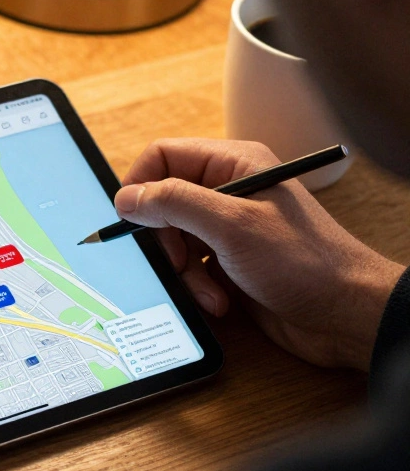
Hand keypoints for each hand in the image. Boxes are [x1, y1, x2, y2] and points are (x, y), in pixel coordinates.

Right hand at [114, 138, 402, 370]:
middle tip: (177, 262)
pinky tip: (220, 299)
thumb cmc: (304, 262)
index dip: (141, 185)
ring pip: (172, 239)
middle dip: (163, 238)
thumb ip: (175, 203)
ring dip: (182, 270)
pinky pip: (190, 267)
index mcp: (234, 164)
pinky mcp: (228, 261)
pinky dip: (197, 286)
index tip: (134, 219)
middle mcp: (228, 191)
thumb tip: (127, 196)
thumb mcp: (232, 225)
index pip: (163, 156)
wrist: (344, 314)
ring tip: (209, 290)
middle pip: (162, 202)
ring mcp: (227, 227)